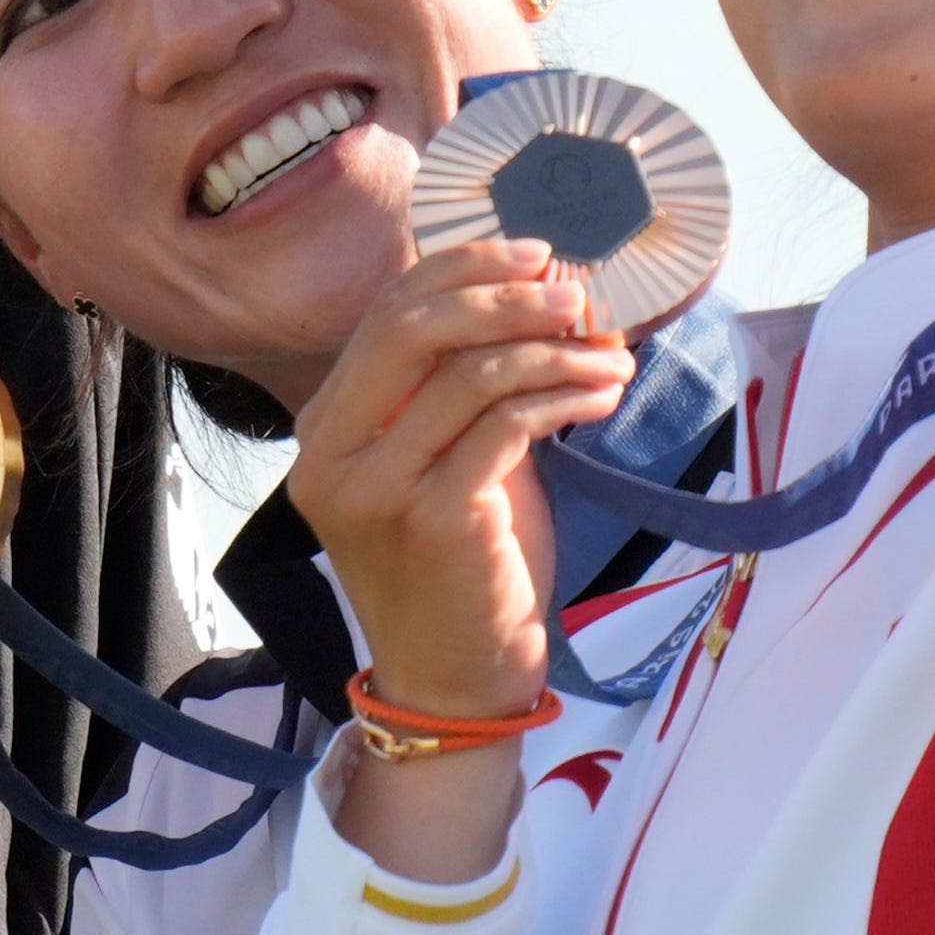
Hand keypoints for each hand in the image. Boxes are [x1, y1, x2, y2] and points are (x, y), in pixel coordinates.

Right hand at [289, 240, 629, 721]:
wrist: (455, 682)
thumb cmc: (458, 567)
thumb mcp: (438, 462)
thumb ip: (456, 387)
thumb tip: (536, 295)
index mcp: (324, 428)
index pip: (386, 313)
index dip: (462, 268)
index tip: (534, 252)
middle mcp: (333, 453)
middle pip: (414, 328)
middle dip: (505, 294)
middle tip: (576, 293)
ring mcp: (377, 488)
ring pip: (471, 374)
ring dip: (555, 351)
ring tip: (611, 353)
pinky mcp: (433, 519)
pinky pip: (507, 425)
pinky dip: (562, 396)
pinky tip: (600, 395)